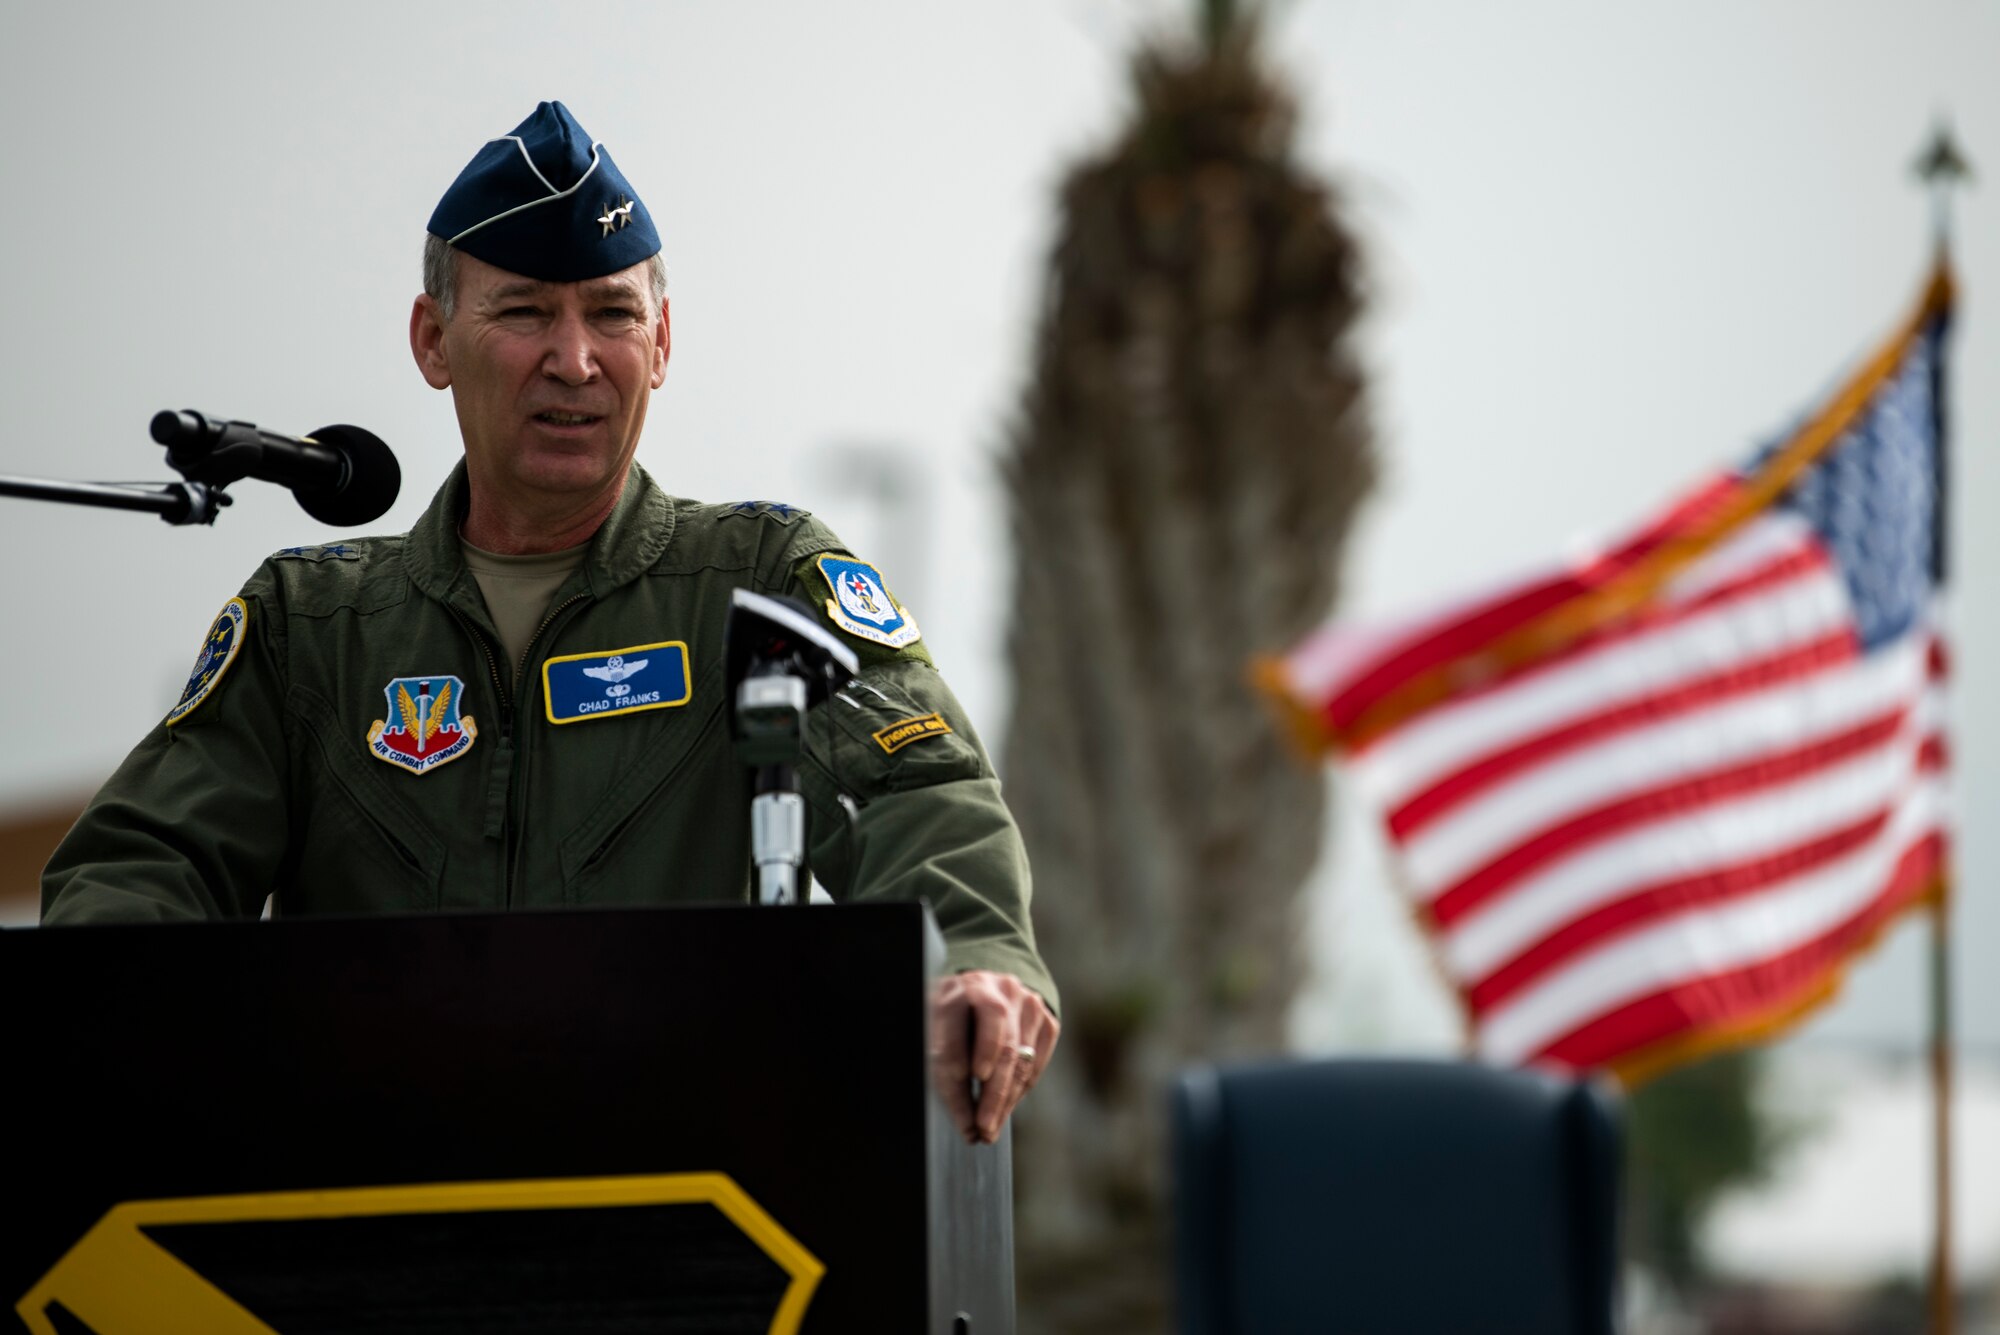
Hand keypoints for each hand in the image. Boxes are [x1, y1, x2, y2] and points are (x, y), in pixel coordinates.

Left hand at [931, 969, 1058, 1144]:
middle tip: (983, 1129)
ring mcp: (1027, 1002)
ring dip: (1006, 1100)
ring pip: (1021, 1060)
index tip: (961, 1113)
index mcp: (959, 990)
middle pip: (1000, 1049)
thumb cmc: (952, 1015)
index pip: (958, 1040)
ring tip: (991, 1127)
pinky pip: (1037, 1062)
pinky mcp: (1047, 1018)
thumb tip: (961, 1119)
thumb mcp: (935, 1027)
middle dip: (991, 1097)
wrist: (984, 988)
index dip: (957, 1080)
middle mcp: (998, 990)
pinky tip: (1007, 1105)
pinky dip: (1021, 1089)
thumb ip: (941, 1060)